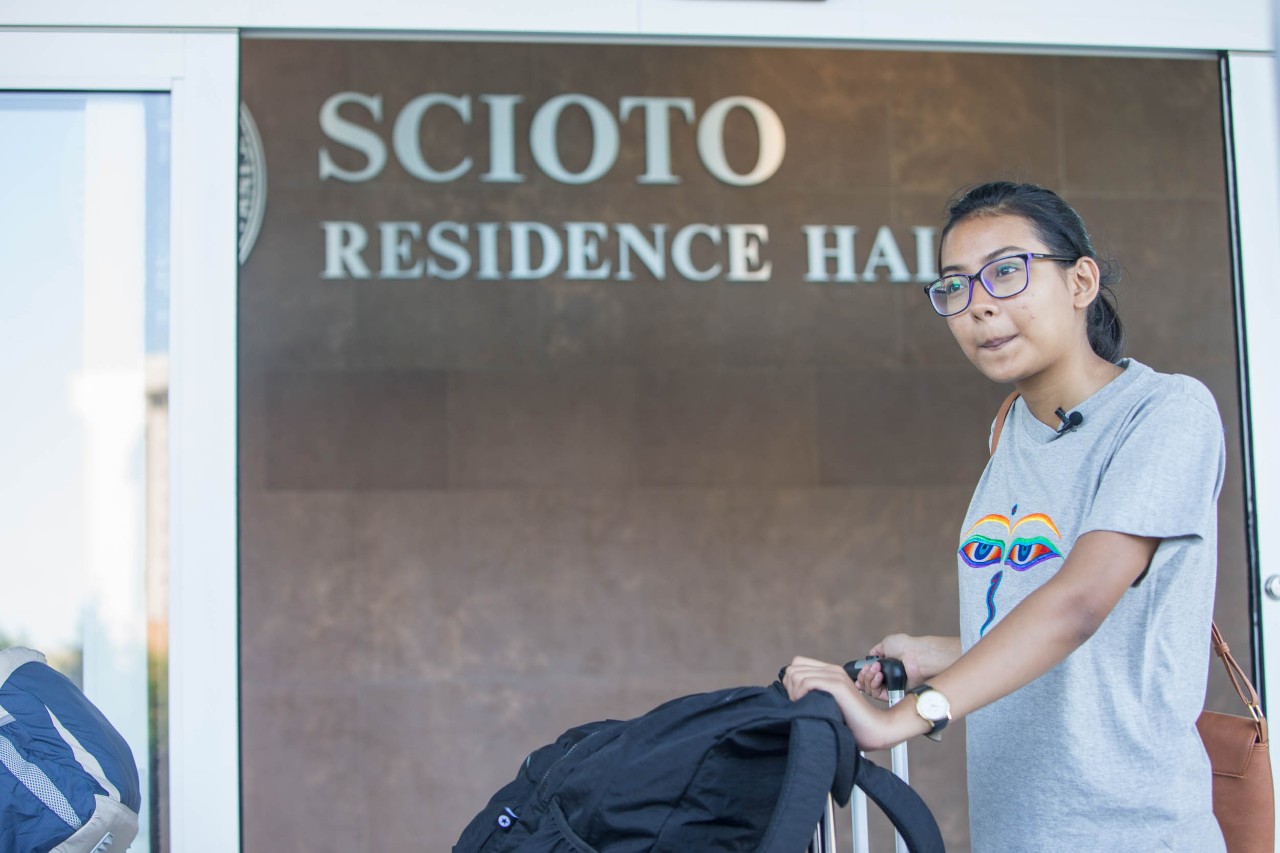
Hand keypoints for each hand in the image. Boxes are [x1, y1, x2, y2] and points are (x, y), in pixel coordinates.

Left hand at [782, 655, 917, 750]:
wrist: (876, 729)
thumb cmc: (852, 723)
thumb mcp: (829, 703)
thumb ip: (815, 693)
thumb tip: (789, 692)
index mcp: (830, 671)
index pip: (797, 663)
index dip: (791, 682)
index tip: (797, 699)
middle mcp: (832, 669)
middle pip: (792, 668)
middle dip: (789, 688)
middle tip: (800, 705)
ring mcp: (835, 675)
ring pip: (795, 674)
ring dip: (794, 694)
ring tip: (806, 708)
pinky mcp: (837, 685)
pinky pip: (805, 682)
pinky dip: (800, 695)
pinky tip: (809, 707)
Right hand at [855, 634, 956, 700]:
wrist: (916, 655)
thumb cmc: (905, 647)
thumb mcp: (887, 643)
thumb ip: (877, 651)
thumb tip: (871, 656)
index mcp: (886, 667)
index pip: (869, 676)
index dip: (862, 674)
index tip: (860, 670)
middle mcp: (888, 679)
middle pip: (867, 684)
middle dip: (864, 676)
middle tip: (867, 668)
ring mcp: (891, 687)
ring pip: (871, 690)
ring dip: (868, 679)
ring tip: (876, 670)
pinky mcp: (894, 695)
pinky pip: (878, 696)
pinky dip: (874, 686)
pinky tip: (879, 676)